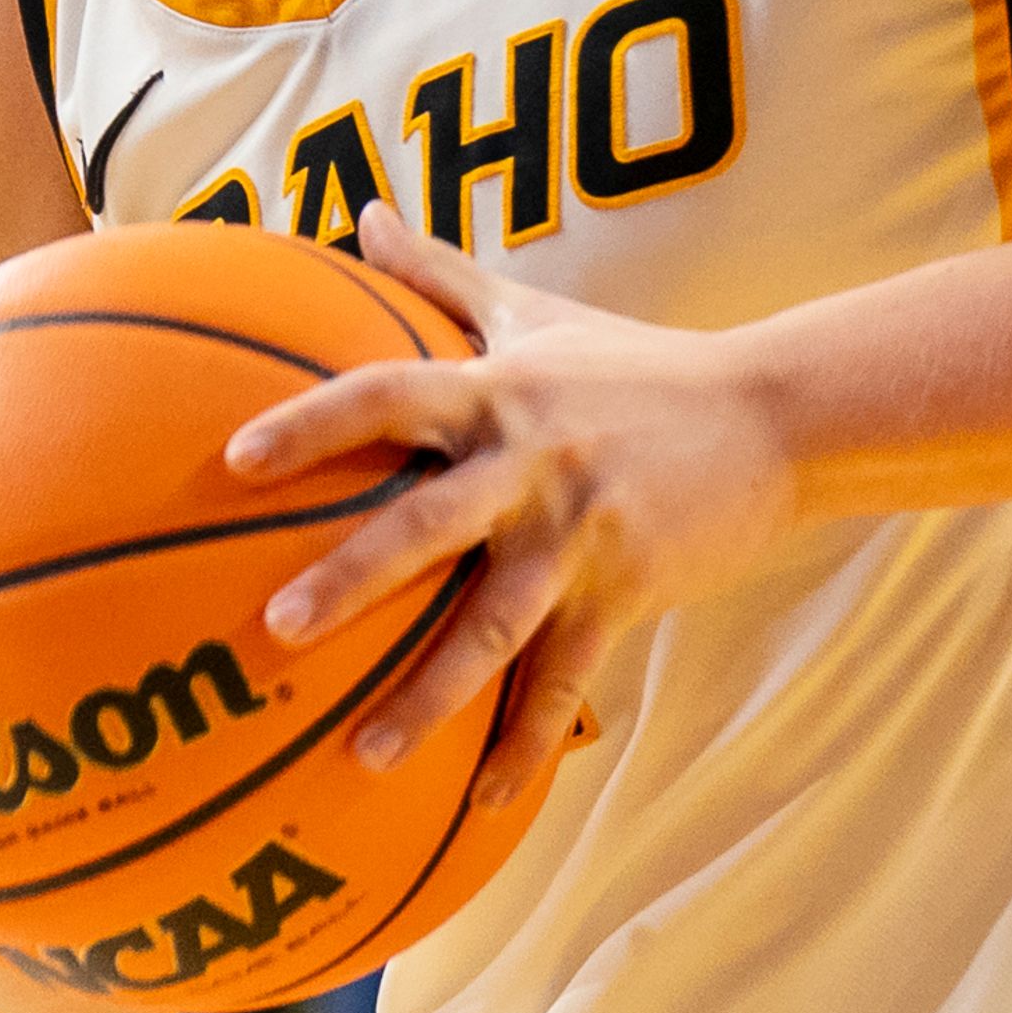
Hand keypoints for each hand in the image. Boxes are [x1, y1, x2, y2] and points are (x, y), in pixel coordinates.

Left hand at [224, 202, 798, 804]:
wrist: (774, 415)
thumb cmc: (637, 364)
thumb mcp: (538, 310)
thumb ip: (438, 268)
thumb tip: (358, 208)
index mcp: (499, 393)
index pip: (389, 396)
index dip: (314, 423)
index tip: (237, 457)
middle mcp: (533, 462)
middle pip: (429, 522)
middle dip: (353, 577)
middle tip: (274, 626)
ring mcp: (582, 533)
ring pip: (493, 624)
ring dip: (427, 694)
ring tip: (361, 753)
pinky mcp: (627, 589)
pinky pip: (567, 680)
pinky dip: (528, 744)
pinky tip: (483, 804)